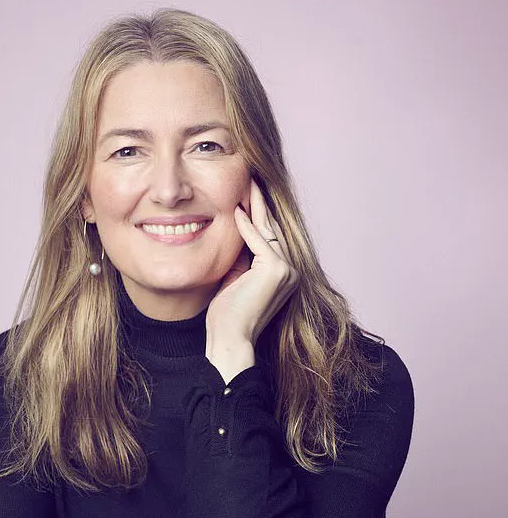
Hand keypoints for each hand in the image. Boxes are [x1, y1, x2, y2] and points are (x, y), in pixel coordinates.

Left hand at [205, 178, 297, 347]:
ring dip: (256, 206)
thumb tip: (238, 227)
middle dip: (261, 204)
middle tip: (252, 178)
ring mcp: (286, 270)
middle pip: (272, 229)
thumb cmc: (227, 316)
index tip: (247, 195)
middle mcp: (290, 271)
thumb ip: (242, 256)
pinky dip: (246, 225)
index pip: (270, 238)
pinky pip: (259, 240)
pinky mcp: (275, 269)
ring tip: (248, 183)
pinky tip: (236, 209)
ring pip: (268, 231)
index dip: (259, 215)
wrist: (230, 338)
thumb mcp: (235, 278)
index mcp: (283, 275)